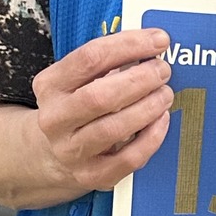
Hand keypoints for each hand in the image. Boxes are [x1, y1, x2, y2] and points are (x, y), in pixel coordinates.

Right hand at [29, 27, 174, 194]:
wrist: (51, 154)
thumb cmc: (76, 107)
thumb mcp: (78, 79)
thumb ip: (109, 62)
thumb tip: (152, 46)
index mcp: (50, 86)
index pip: (90, 58)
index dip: (129, 45)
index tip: (158, 40)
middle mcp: (55, 119)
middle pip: (100, 96)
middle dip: (140, 80)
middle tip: (163, 71)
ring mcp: (72, 151)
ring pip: (114, 128)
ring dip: (148, 107)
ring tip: (165, 93)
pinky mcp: (92, 175)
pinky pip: (129, 158)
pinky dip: (152, 137)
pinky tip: (162, 120)